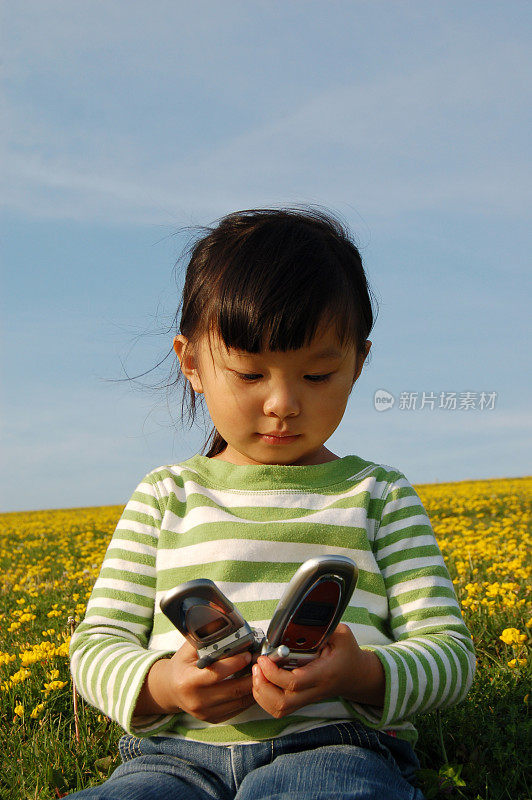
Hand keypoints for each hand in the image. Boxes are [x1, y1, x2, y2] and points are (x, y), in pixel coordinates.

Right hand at [134, 640, 254, 723]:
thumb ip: (205, 638)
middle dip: (252, 675)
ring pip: (239, 701)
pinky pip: (237, 709)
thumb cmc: (182, 665)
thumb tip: (225, 623)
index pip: (217, 673)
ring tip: (261, 672)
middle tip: (261, 663)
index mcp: (188, 681)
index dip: (235, 663)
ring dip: (254, 686)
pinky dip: (248, 697)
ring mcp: (205, 713)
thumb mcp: (188, 649)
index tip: (248, 653)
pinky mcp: (213, 719)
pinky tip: (253, 684)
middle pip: (233, 690)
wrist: (170, 689)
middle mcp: (196, 700)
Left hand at [251, 624, 384, 717]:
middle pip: (282, 703)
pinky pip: (280, 708)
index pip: (294, 681)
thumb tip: (303, 614)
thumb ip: (324, 625)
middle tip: (258, 666)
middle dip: (263, 686)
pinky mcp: (301, 701)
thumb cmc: (348, 654)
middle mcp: (313, 690)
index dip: (274, 672)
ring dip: (262, 694)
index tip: (264, 658)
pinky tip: (264, 681)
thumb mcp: (341, 634)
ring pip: (279, 709)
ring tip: (258, 673)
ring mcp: (306, 699)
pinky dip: (265, 698)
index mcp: (323, 674)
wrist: (357, 675)